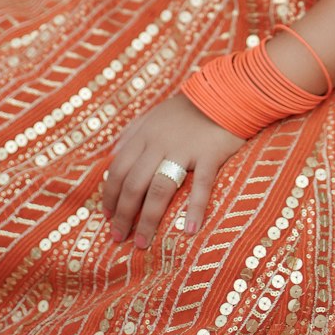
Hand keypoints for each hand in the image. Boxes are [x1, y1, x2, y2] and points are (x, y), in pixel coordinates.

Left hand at [102, 92, 244, 248]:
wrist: (226, 92)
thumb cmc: (188, 108)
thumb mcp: (154, 114)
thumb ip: (133, 131)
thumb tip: (114, 152)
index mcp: (144, 134)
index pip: (119, 169)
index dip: (110, 196)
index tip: (107, 217)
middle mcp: (159, 143)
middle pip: (134, 184)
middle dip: (123, 214)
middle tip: (118, 237)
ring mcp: (184, 149)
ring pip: (159, 189)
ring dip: (148, 219)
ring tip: (142, 243)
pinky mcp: (209, 155)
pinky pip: (200, 185)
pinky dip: (194, 208)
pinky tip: (189, 231)